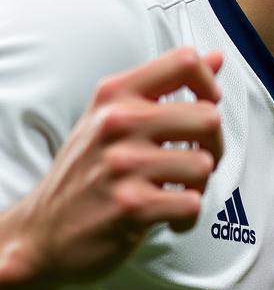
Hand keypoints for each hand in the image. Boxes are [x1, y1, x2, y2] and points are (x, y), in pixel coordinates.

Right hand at [9, 46, 223, 287]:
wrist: (41, 233)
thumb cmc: (89, 170)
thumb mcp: (115, 116)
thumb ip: (167, 85)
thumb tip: (217, 56)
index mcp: (116, 95)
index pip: (184, 62)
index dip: (209, 84)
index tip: (206, 106)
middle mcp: (118, 123)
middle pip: (209, 117)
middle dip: (213, 145)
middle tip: (192, 162)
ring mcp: (122, 164)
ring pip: (204, 164)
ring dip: (198, 186)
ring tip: (174, 192)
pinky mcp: (131, 205)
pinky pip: (192, 204)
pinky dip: (187, 217)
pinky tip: (167, 218)